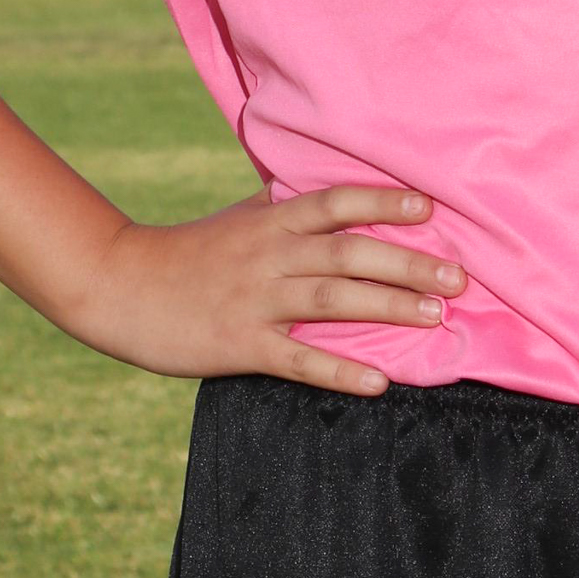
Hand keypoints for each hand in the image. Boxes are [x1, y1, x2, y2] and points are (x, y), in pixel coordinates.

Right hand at [62, 183, 464, 394]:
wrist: (119, 286)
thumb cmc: (187, 253)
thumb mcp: (238, 219)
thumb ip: (283, 209)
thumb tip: (335, 195)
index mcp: (269, 222)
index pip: (335, 202)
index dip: (382, 201)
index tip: (428, 206)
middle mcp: (268, 256)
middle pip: (348, 253)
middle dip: (407, 263)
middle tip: (458, 277)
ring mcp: (255, 301)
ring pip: (333, 300)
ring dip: (389, 307)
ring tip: (436, 316)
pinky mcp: (240, 345)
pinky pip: (298, 359)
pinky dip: (341, 370)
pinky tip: (379, 382)